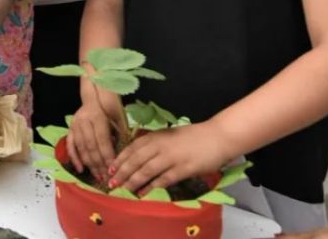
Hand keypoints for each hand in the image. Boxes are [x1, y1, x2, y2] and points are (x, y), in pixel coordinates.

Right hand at [66, 89, 120, 174]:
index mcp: (97, 117)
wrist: (95, 95)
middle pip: (91, 146)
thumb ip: (120, 134)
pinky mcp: (70, 129)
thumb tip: (122, 156)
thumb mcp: (118, 117)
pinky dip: (75, 158)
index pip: (102, 140)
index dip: (107, 156)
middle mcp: (84, 121)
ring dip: (89, 164)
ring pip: (81, 148)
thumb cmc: (110, 107)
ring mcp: (75, 125)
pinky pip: (70, 146)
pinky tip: (80, 169)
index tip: (113, 170)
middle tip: (106, 178)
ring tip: (97, 176)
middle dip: (99, 164)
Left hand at [109, 120, 237, 194]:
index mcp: (157, 136)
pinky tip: (143, 193)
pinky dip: (152, 187)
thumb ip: (155, 142)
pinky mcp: (184, 169)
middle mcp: (161, 146)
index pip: (133, 148)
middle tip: (112, 183)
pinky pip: (164, 179)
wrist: (218, 137)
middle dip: (122, 172)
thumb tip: (138, 154)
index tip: (110, 168)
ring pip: (147, 170)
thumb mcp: (170, 134)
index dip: (120, 159)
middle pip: (136, 160)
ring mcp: (172, 158)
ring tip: (124, 190)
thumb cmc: (193, 136)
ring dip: (133, 181)